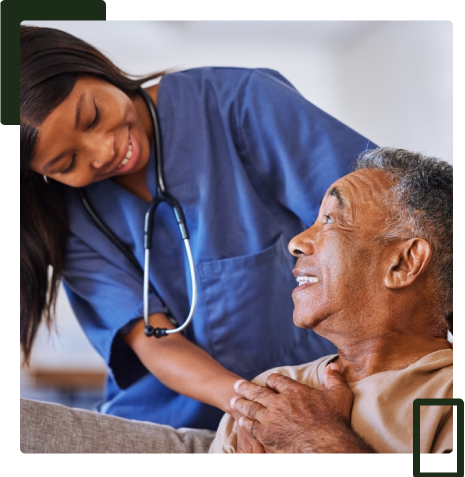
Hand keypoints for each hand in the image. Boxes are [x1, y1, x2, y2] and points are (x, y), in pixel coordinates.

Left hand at [231, 364, 372, 453]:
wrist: (326, 447)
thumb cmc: (334, 422)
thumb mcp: (339, 396)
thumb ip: (334, 379)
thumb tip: (334, 365)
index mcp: (293, 391)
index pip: (276, 380)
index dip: (271, 381)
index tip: (268, 382)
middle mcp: (279, 402)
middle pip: (258, 392)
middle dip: (246, 388)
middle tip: (237, 385)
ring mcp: (270, 419)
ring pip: (251, 408)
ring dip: (241, 403)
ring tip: (233, 401)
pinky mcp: (266, 435)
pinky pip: (251, 426)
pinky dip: (245, 422)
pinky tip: (241, 421)